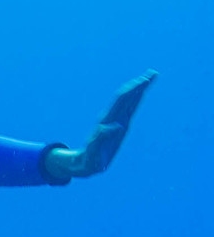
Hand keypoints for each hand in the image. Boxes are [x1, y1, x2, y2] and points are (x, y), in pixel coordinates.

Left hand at [42, 72, 156, 181]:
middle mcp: (111, 119)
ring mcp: (115, 122)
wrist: (84, 163)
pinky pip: (127, 110)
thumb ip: (100, 139)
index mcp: (107, 121)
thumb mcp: (93, 152)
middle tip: (153, 73)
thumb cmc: (89, 160)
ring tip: (148, 79)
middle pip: (126, 97)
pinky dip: (134, 100)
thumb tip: (114, 126)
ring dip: (138, 90)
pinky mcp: (118, 127)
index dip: (133, 90)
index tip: (144, 80)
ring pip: (128, 102)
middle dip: (139, 85)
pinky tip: (138, 96)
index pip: (122, 101)